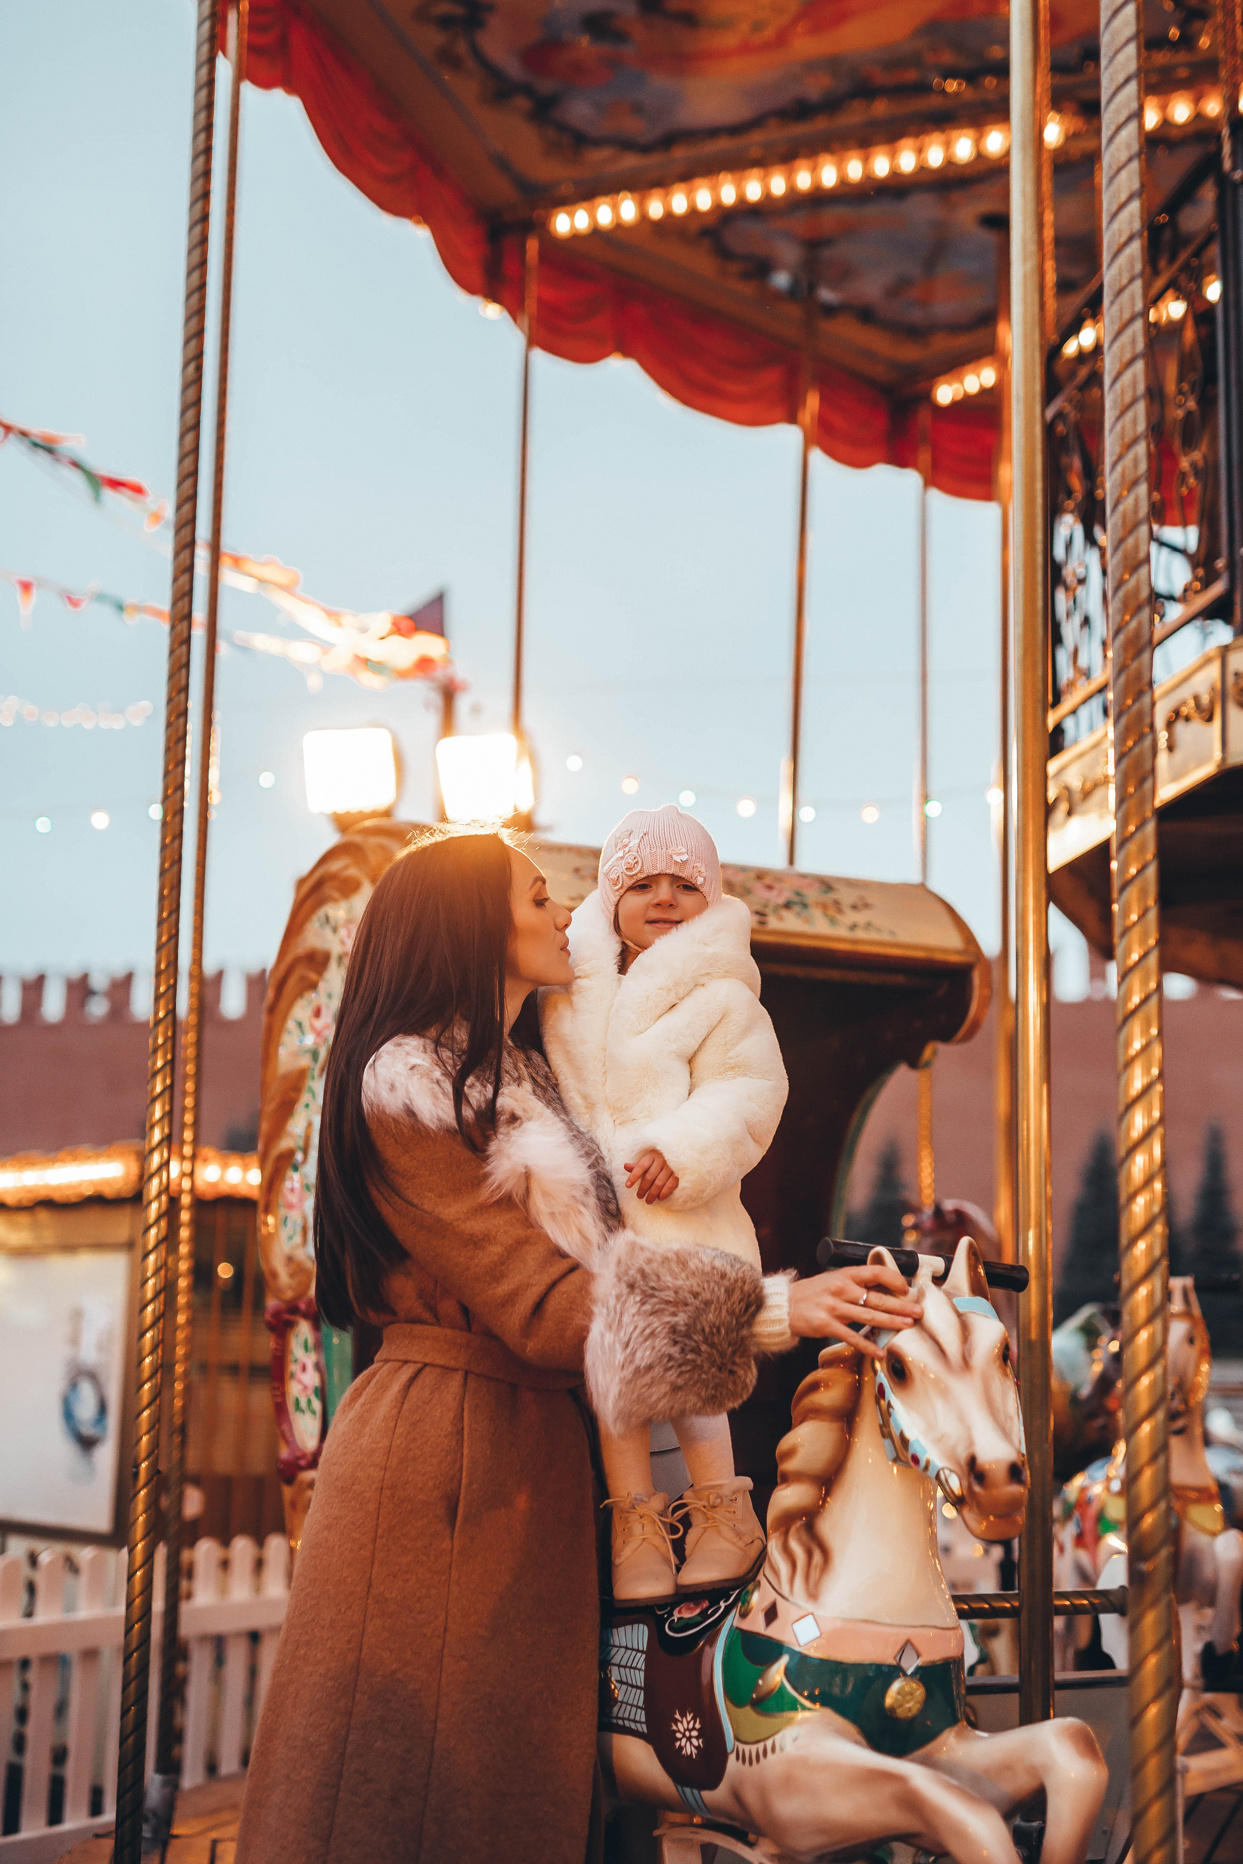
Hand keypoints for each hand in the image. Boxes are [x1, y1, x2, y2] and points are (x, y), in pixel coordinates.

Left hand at [624, 1149, 678, 1203]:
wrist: (680, 1154)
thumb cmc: (660, 1158)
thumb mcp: (649, 1159)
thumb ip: (638, 1165)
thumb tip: (625, 1166)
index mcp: (652, 1155)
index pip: (640, 1167)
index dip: (633, 1176)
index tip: (627, 1186)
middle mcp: (661, 1160)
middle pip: (649, 1177)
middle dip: (643, 1188)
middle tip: (639, 1196)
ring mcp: (671, 1166)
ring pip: (659, 1183)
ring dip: (652, 1194)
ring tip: (648, 1201)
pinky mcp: (678, 1173)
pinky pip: (670, 1185)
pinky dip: (664, 1193)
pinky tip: (659, 1198)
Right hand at [787, 1263, 923, 1358]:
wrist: (783, 1305)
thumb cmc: (812, 1293)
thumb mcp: (833, 1280)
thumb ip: (856, 1285)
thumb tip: (885, 1290)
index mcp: (845, 1274)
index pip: (875, 1272)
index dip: (894, 1279)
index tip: (906, 1289)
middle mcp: (841, 1289)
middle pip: (877, 1298)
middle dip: (901, 1306)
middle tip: (918, 1312)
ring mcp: (833, 1307)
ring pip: (869, 1317)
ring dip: (891, 1322)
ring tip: (907, 1326)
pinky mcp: (826, 1325)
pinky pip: (852, 1337)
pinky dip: (867, 1345)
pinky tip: (880, 1352)